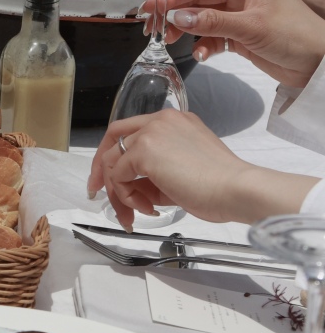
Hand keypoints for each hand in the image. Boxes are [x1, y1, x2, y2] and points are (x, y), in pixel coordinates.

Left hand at [87, 110, 316, 228]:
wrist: (235, 189)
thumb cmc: (218, 186)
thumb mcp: (181, 173)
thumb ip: (154, 174)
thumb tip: (131, 189)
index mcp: (174, 121)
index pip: (132, 131)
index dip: (116, 155)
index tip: (108, 178)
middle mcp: (160, 120)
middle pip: (113, 138)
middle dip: (100, 169)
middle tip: (97, 193)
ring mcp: (151, 133)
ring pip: (112, 161)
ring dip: (119, 192)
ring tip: (136, 212)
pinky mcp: (144, 150)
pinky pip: (118, 176)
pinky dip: (126, 196)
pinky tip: (148, 208)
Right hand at [144, 0, 324, 88]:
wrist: (317, 63)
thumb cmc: (296, 34)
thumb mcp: (251, 26)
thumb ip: (212, 21)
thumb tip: (178, 16)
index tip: (155, 4)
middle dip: (175, 12)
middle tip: (153, 25)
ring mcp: (239, 16)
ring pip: (202, 19)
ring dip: (185, 30)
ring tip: (171, 41)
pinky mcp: (240, 36)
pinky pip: (212, 37)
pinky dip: (202, 45)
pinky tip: (199, 54)